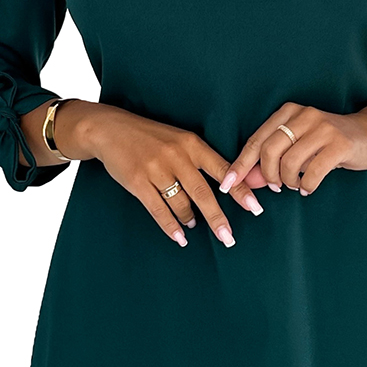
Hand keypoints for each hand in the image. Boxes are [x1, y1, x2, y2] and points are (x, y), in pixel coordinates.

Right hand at [83, 103, 265, 248]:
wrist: (111, 129)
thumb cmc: (150, 137)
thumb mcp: (179, 139)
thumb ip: (200, 159)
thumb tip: (226, 186)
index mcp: (192, 144)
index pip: (223, 170)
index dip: (240, 190)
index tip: (255, 207)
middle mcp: (177, 156)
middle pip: (203, 193)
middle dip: (218, 218)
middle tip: (228, 237)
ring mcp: (156, 169)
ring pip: (181, 203)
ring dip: (190, 219)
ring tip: (194, 226)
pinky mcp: (138, 182)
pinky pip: (158, 210)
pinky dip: (170, 226)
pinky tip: (180, 237)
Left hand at [219, 102, 366, 196]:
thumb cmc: (329, 143)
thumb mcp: (298, 147)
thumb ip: (272, 161)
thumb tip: (246, 180)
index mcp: (288, 112)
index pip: (256, 140)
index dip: (240, 164)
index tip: (228, 185)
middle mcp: (304, 116)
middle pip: (269, 151)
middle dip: (267, 175)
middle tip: (276, 187)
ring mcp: (322, 128)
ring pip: (289, 163)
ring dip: (289, 182)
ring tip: (296, 185)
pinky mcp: (339, 144)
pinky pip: (313, 172)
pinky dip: (307, 185)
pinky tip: (309, 188)